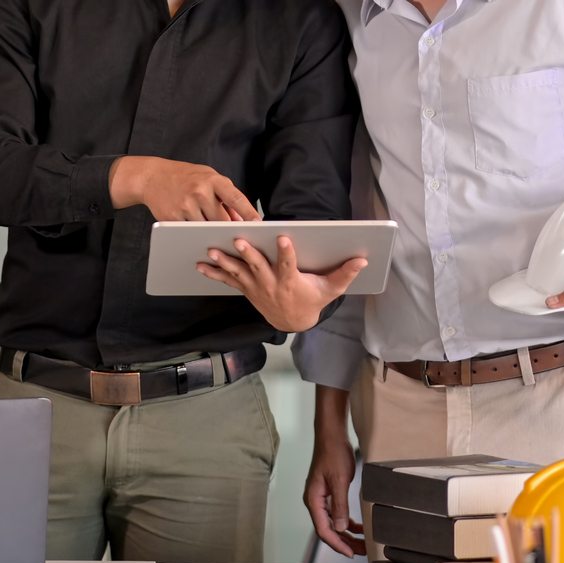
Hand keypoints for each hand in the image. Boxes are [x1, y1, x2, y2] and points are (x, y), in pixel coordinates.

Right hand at [108, 156, 259, 220]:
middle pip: (222, 220)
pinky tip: (190, 224)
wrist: (152, 177)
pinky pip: (190, 232)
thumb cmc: (185, 177)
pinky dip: (193, 231)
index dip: (249, 213)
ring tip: (207, 224)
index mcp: (212, 180)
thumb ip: (226, 196)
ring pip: (206, 228)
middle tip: (233, 235)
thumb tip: (241, 219)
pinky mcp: (173, 218)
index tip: (259, 224)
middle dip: (228, 228)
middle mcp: (200, 191)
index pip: (237, 198)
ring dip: (209, 230)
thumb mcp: (208, 177)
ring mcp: (185, 205)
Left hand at [197, 235, 365, 331]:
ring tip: (211, 251)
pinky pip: (229, 280)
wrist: (293, 322)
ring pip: (239, 273)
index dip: (286, 253)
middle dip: (248, 254)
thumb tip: (362, 260)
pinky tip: (200, 265)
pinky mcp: (247, 289)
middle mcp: (271, 286)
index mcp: (290, 283)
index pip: (288, 266)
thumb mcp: (330, 290)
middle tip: (239, 241)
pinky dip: (215, 273)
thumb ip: (345, 274)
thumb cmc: (312, 301)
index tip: (283, 238)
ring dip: (225, 262)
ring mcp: (256, 288)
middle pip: (258, 267)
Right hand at [305, 434, 363, 556]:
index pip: (323, 529)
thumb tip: (342, 528)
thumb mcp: (340, 481)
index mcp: (313, 500)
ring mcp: (321, 498)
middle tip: (361, 552)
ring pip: (333, 523)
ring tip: (362, 544)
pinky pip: (337, 514)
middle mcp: (315, 502)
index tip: (351, 553)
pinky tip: (358, 528)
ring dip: (346, 535)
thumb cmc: (333, 454)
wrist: (332, 436)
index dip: (337, 544)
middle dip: (344, 542)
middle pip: (328, 529)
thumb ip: (340, 505)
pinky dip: (347, 523)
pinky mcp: (329, 494)